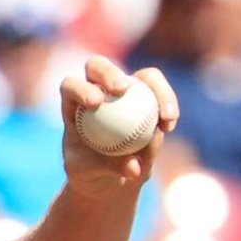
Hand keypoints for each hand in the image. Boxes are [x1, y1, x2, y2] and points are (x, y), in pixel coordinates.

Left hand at [59, 56, 179, 200]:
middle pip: (99, 66)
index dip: (80, 88)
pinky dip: (167, 108)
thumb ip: (107, 167)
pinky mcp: (148, 98)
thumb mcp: (88, 173)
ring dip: (156, 91)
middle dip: (109, 72)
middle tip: (122, 90)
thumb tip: (134, 167)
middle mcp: (97, 88)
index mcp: (72, 102)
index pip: (71, 86)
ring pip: (142, 77)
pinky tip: (169, 126)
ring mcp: (126, 91)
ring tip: (165, 117)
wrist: (106, 173)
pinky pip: (161, 96)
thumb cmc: (88, 171)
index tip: (94, 103)